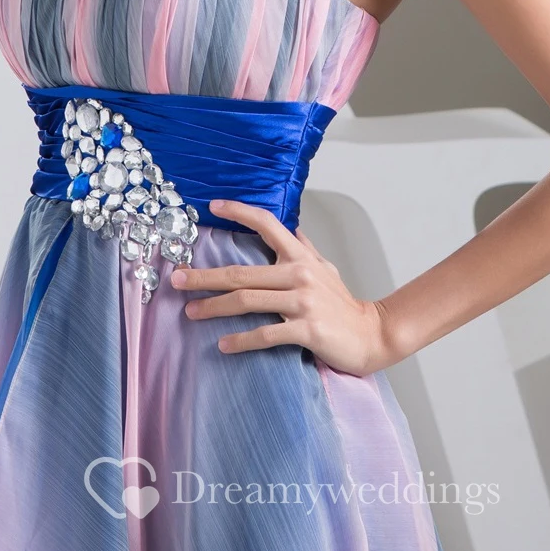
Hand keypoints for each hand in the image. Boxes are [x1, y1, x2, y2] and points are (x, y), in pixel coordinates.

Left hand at [171, 198, 394, 376]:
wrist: (371, 335)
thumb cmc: (343, 304)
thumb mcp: (326, 269)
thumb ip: (306, 249)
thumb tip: (293, 228)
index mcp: (301, 257)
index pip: (268, 224)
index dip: (239, 211)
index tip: (212, 206)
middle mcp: (299, 274)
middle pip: (241, 272)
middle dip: (204, 276)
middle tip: (177, 280)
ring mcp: (303, 302)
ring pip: (248, 301)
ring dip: (214, 307)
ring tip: (191, 312)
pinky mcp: (307, 329)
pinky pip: (266, 334)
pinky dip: (241, 341)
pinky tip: (223, 344)